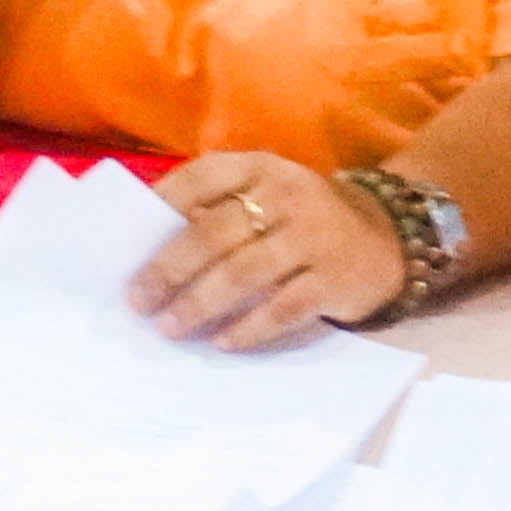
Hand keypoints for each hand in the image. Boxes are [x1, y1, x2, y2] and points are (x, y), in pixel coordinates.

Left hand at [130, 153, 402, 347]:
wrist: (385, 237)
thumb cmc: (301, 220)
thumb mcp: (266, 197)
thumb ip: (218, 211)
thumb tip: (147, 250)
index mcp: (261, 167)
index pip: (202, 176)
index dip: (162, 204)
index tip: (125, 239)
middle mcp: (287, 195)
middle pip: (216, 233)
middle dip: (170, 268)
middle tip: (138, 299)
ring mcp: (313, 237)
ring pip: (245, 273)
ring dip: (200, 303)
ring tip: (169, 327)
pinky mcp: (333, 279)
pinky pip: (283, 308)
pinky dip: (248, 328)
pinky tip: (221, 343)